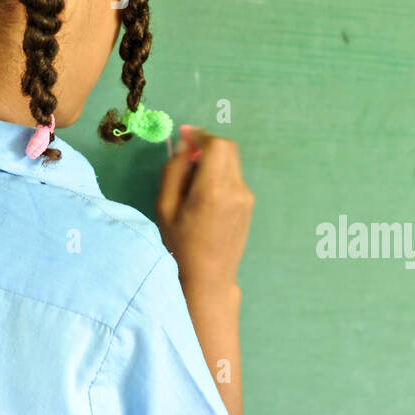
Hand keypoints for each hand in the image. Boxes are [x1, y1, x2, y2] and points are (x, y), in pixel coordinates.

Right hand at [155, 127, 253, 291]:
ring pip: (231, 162)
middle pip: (228, 148)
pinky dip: (220, 174)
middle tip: (187, 156)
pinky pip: (234, 177)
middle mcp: (236, 189)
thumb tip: (185, 146)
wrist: (208, 278)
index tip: (184, 136)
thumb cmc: (180, 245)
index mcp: (213, 189)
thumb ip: (174, 171)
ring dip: (214, 160)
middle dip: (207, 145)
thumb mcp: (165, 206)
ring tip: (193, 181)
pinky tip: (205, 195)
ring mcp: (246, 197)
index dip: (200, 135)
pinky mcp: (249, 205)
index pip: (216, 145)